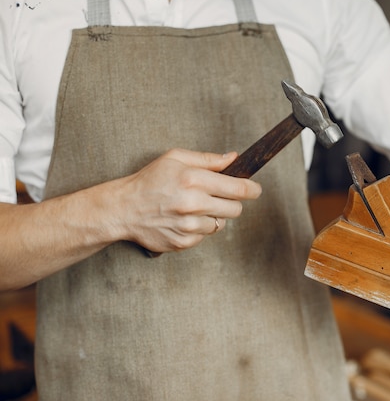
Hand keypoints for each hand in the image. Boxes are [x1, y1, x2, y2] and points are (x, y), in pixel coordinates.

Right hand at [113, 148, 261, 252]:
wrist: (123, 208)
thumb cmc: (149, 180)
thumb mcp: (175, 158)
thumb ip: (208, 159)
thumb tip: (234, 158)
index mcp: (193, 180)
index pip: (238, 189)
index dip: (252, 189)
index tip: (255, 189)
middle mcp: (193, 204)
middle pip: (235, 209)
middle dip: (233, 202)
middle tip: (219, 196)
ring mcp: (189, 226)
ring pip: (220, 224)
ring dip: (213, 215)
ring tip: (194, 207)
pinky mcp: (184, 242)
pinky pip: (205, 236)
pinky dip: (199, 228)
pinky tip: (183, 219)